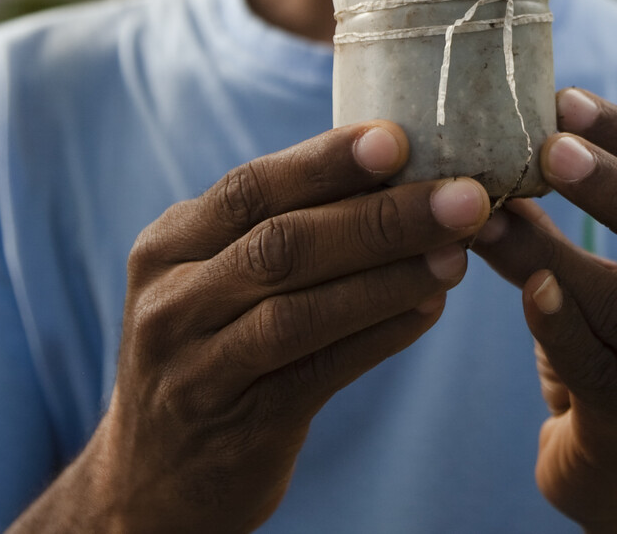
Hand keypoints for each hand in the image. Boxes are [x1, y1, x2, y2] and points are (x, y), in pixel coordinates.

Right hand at [16, 123, 489, 533]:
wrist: (154, 478)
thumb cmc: (212, 351)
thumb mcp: (216, 280)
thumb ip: (281, 230)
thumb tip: (399, 171)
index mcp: (170, 245)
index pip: (251, 187)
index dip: (326, 160)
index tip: (399, 138)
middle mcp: (172, 299)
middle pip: (282, 243)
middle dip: (381, 217)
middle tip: (462, 198)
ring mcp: (196, 366)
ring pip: (300, 310)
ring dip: (389, 277)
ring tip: (456, 255)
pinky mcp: (236, 424)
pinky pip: (317, 372)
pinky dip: (379, 337)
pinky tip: (428, 312)